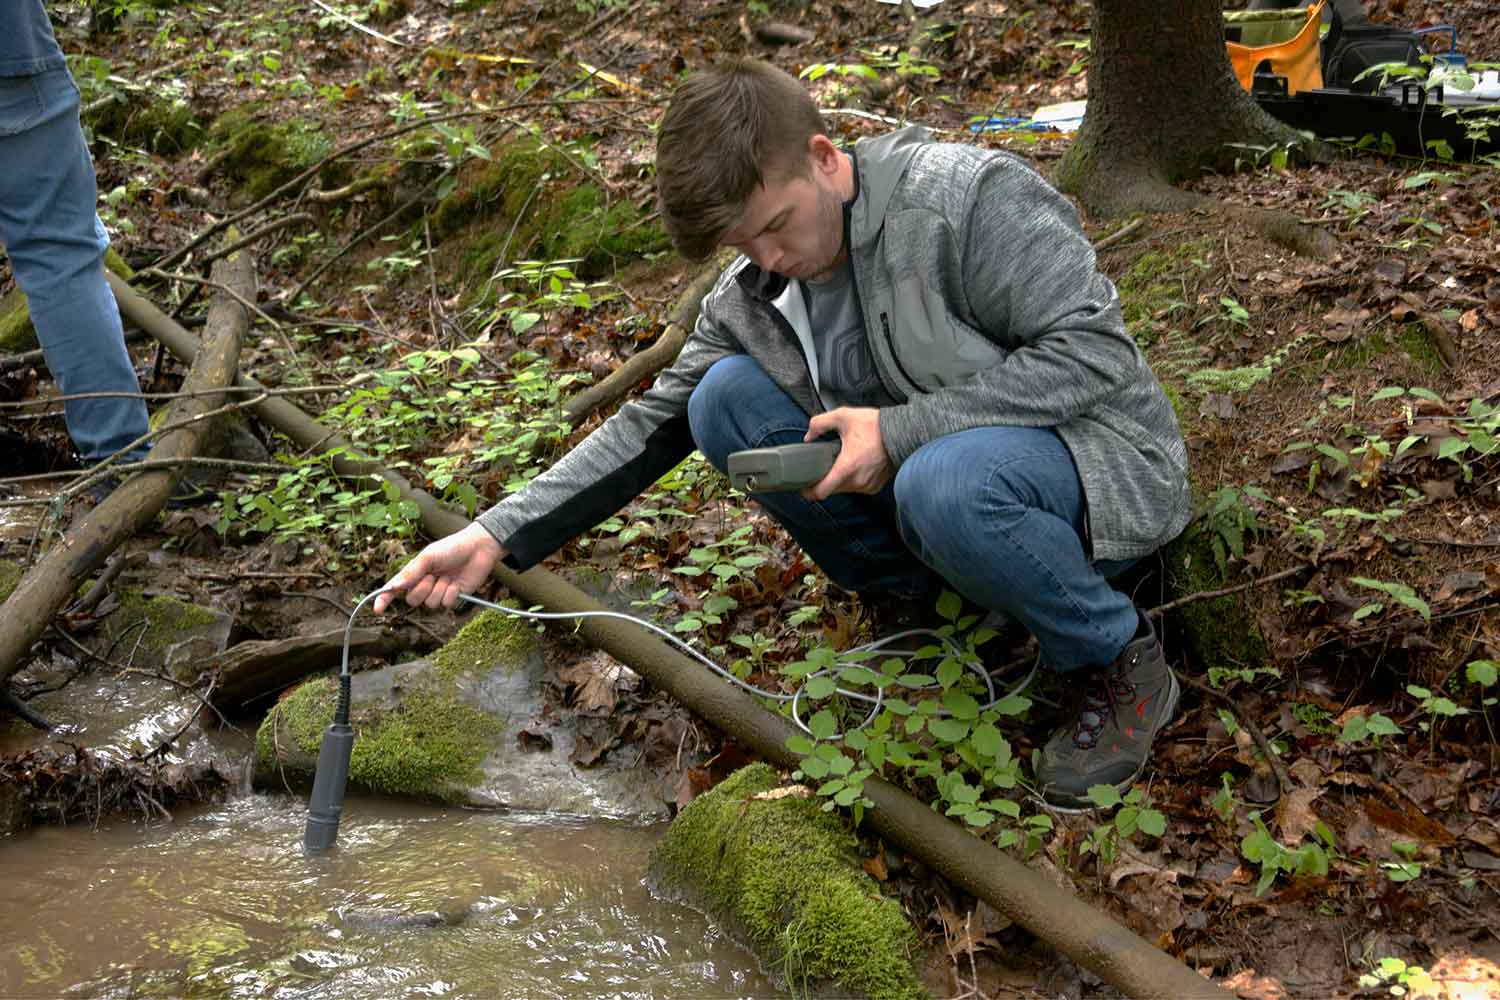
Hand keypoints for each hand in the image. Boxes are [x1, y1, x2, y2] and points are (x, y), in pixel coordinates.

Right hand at [372, 523, 505, 612]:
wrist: (478, 549)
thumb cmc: (451, 548)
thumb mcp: (428, 557)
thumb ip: (411, 572)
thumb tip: (394, 587)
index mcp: (414, 572)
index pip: (395, 588)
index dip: (384, 599)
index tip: (377, 609)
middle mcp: (424, 584)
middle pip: (413, 600)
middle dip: (422, 589)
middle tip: (433, 575)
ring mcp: (439, 591)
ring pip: (430, 604)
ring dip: (439, 590)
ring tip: (447, 577)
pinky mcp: (453, 597)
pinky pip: (446, 604)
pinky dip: (451, 593)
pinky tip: (457, 583)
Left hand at [801, 406, 892, 500]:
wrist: (902, 432)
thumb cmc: (875, 426)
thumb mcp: (843, 416)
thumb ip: (819, 424)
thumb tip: (808, 436)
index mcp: (847, 468)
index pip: (821, 492)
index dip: (809, 492)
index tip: (803, 487)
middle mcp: (857, 481)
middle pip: (832, 490)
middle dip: (824, 481)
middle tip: (821, 467)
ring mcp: (868, 485)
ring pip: (845, 489)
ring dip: (839, 480)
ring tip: (840, 463)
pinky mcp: (876, 486)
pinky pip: (858, 487)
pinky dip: (853, 479)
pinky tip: (855, 466)